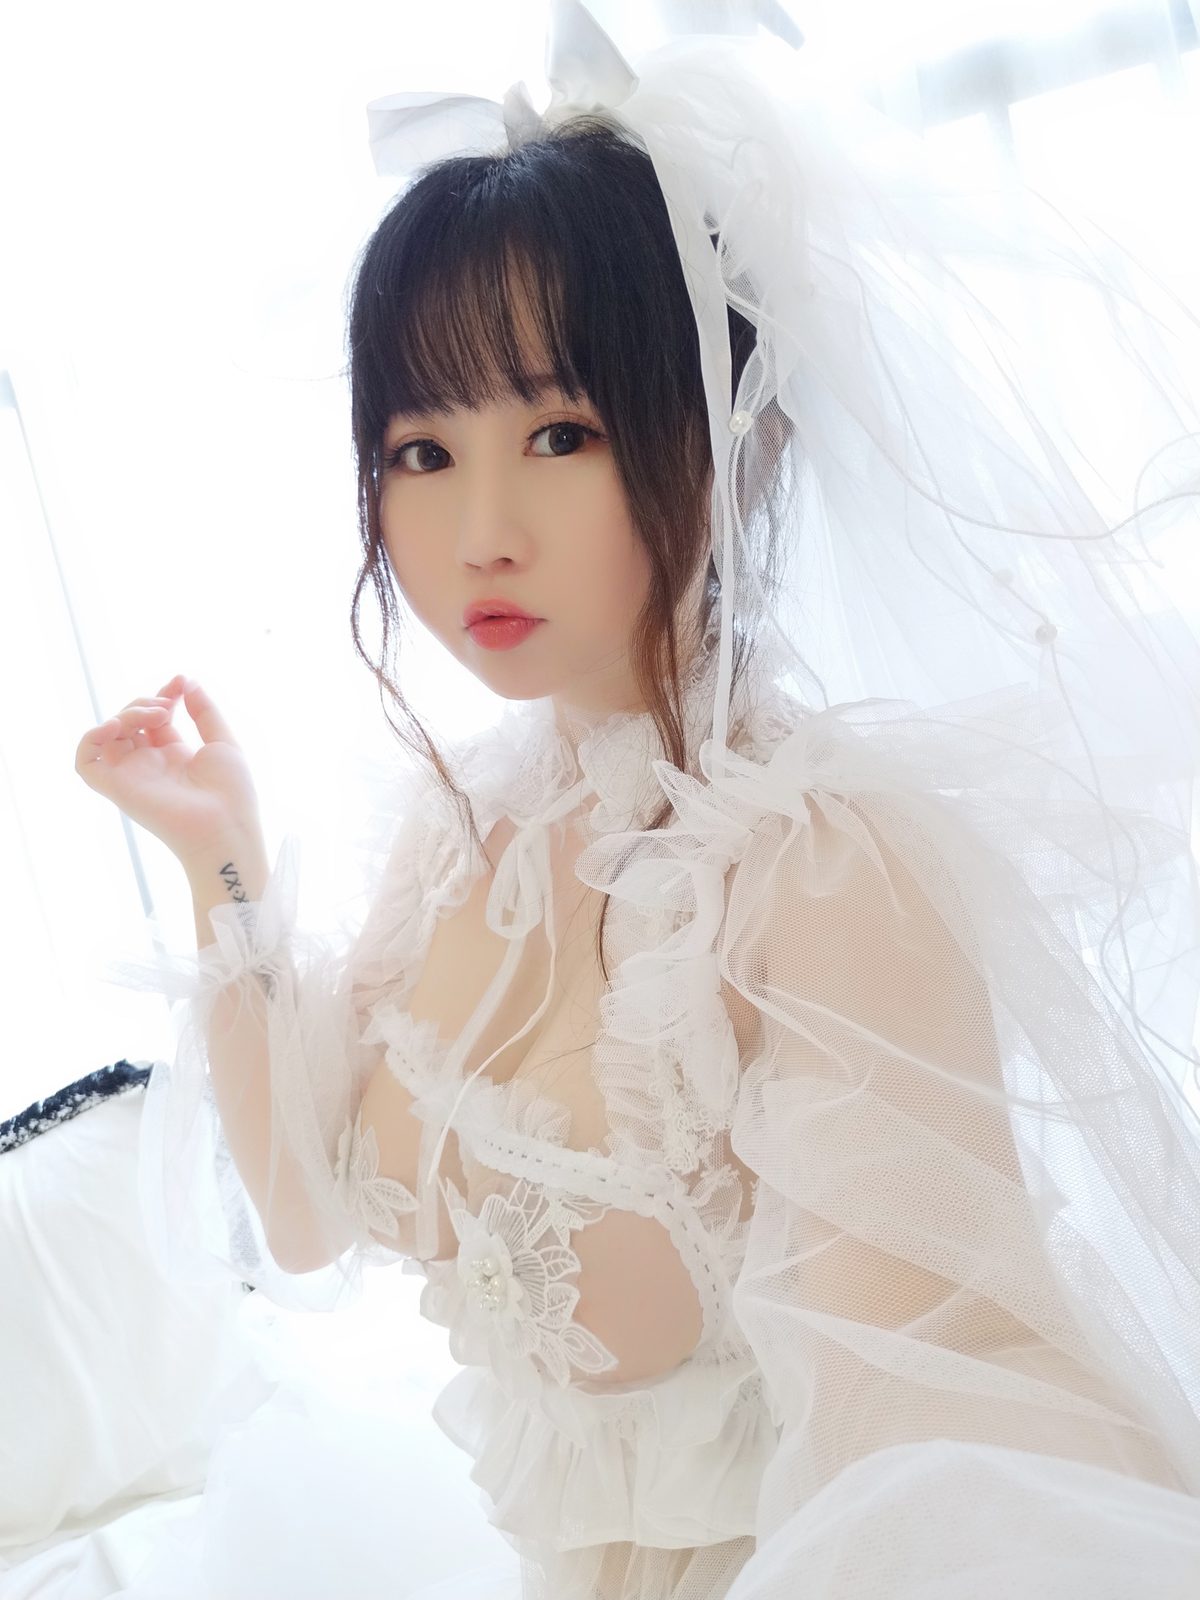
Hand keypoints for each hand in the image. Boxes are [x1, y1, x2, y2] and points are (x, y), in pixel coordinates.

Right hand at [75, 674, 264, 866]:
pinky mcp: (117, 788)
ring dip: (127, 713)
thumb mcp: (223, 741)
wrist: (225, 827)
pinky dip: (91, 739)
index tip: (179, 683)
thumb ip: (204, 710)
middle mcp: (150, 764)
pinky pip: (85, 762)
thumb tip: (187, 681)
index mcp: (175, 755)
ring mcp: (133, 775)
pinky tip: (116, 726)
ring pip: (109, 734)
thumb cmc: (232, 792)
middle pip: (130, 721)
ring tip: (156, 714)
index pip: (155, 717)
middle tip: (167, 706)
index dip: (163, 695)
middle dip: (145, 702)